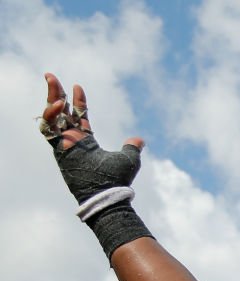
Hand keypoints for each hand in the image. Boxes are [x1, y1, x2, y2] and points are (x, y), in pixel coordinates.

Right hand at [40, 73, 144, 204]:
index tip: (78, 86)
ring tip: (51, 80)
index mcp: (87, 141)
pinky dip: (50, 115)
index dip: (77, 101)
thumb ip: (132, 147)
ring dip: (49, 97)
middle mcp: (73, 141)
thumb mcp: (129, 159)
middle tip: (50, 76)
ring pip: (50, 116)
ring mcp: (64, 144)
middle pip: (60, 112)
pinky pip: (47, 128)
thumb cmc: (118, 179)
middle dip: (55, 93)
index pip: (79, 116)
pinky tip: (58, 104)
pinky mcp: (58, 148)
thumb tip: (139, 139)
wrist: (108, 192)